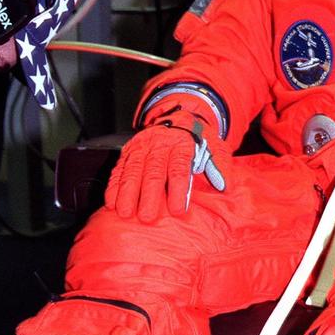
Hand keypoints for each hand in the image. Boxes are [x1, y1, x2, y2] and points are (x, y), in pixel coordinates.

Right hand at [104, 114, 224, 221]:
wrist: (179, 118)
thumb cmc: (197, 139)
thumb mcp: (214, 146)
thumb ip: (219, 165)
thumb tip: (223, 185)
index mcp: (182, 144)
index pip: (179, 169)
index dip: (178, 190)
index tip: (177, 210)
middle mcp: (160, 145)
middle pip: (154, 172)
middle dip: (149, 195)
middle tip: (147, 217)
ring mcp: (142, 148)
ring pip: (133, 170)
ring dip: (127, 193)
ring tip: (125, 213)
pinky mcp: (128, 152)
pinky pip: (119, 169)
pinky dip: (113, 186)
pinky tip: (111, 202)